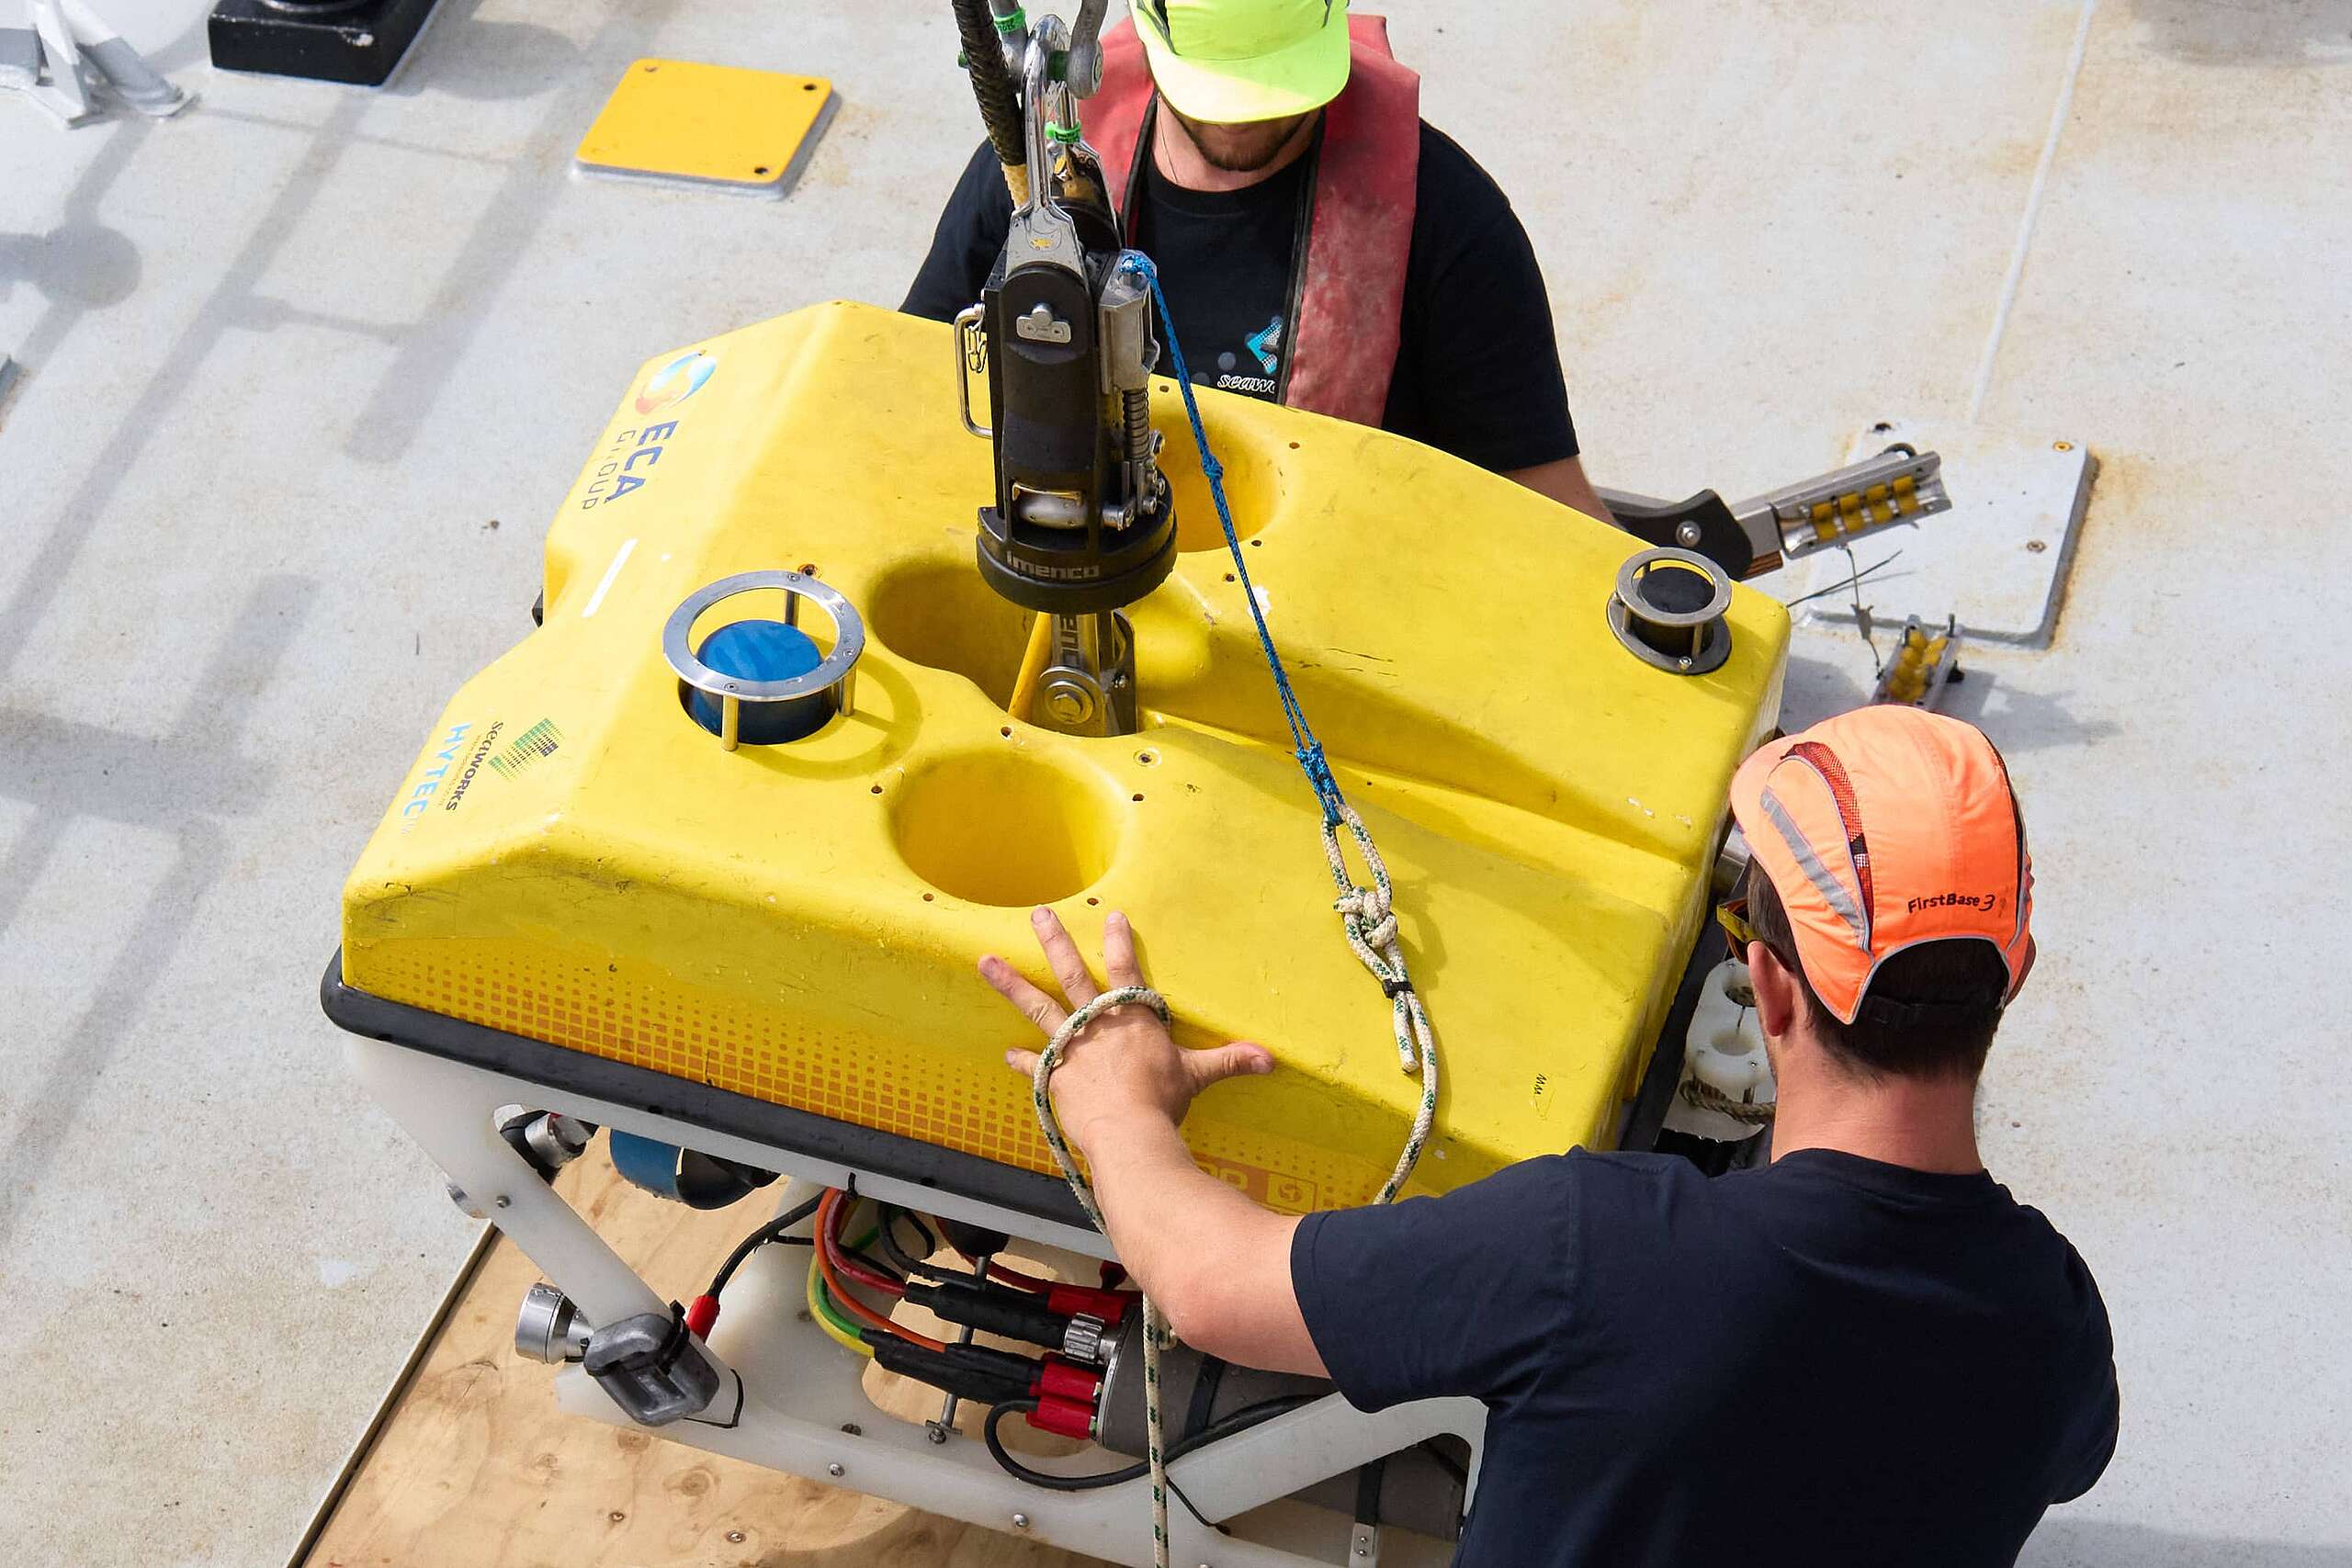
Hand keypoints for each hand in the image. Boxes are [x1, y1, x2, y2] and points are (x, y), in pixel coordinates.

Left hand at [980, 907, 1273, 1153]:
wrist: (1128, 1132)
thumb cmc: (1164, 1100)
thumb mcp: (1199, 1076)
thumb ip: (1230, 1061)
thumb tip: (1271, 1059)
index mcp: (1131, 1018)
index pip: (1124, 969)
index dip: (1118, 941)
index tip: (1111, 916)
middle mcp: (1096, 1024)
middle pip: (1071, 972)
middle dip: (1054, 940)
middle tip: (1038, 913)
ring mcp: (1071, 1047)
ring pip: (1036, 1004)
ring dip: (1010, 982)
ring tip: (984, 961)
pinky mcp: (1054, 1075)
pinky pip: (1035, 1065)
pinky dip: (1023, 1060)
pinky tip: (1008, 1052)